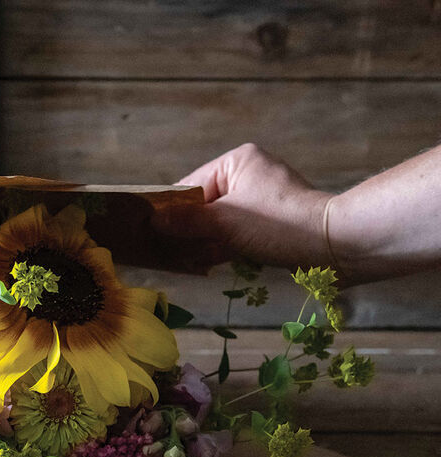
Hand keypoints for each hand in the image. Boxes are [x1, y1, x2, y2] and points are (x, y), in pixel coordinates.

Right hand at [155, 143, 331, 272]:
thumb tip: (153, 221)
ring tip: (184, 261)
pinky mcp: (269, 222)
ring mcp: (259, 199)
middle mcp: (248, 175)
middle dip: (186, 231)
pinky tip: (206, 263)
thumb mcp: (225, 222)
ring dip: (202, 243)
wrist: (334, 245)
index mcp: (236, 162)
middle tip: (167, 253)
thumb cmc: (278, 225)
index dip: (171, 212)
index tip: (153, 234)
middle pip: (203, 205)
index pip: (190, 187)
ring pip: (218, 222)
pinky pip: (234, 232)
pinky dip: (221, 247)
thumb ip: (187, 222)